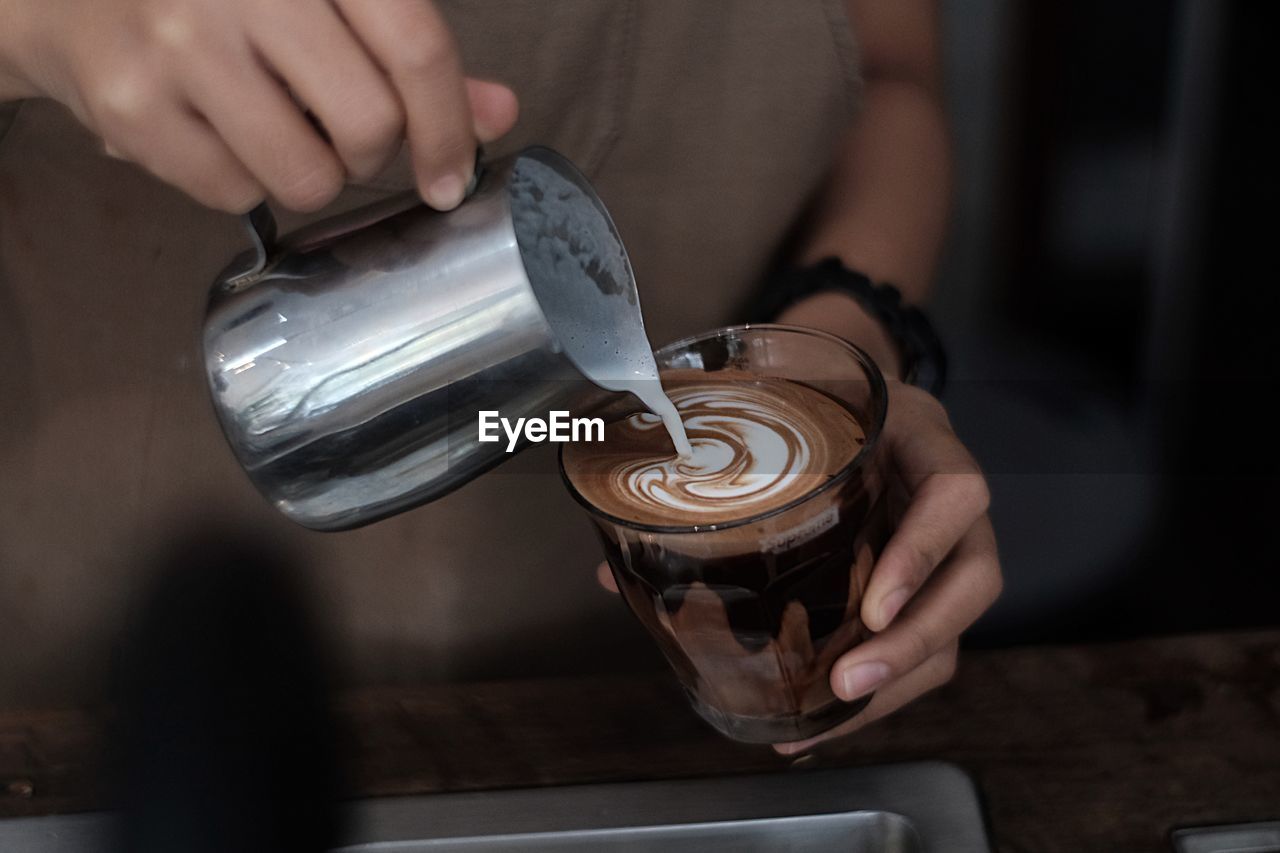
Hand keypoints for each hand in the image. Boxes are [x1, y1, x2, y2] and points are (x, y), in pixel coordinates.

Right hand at [0, 0, 517, 211]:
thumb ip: (411, 48)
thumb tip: (499, 113)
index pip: (414, 46)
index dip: (448, 125)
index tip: (452, 175)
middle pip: (369, 125)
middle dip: (374, 149)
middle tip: (344, 129)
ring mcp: (178, 47)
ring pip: (309, 178)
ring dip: (314, 173)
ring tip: (278, 127)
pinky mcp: (132, 109)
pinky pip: (239, 196)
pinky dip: (246, 181)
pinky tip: (219, 131)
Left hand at [594, 380, 1000, 752]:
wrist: (851, 389)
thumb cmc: (818, 397)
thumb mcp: (782, 404)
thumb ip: (711, 467)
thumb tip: (612, 573)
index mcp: (921, 440)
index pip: (956, 493)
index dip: (923, 552)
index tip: (873, 605)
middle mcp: (947, 501)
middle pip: (974, 580)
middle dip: (914, 641)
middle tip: (847, 680)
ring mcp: (945, 547)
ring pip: (955, 628)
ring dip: (895, 681)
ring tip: (824, 716)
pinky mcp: (925, 586)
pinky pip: (923, 648)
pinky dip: (877, 692)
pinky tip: (821, 722)